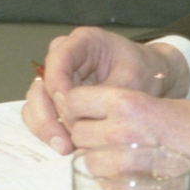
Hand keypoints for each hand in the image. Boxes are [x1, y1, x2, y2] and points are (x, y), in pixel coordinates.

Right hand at [22, 28, 189, 152]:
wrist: (153, 78)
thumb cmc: (145, 73)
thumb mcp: (132, 82)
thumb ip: (104, 97)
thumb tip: (77, 123)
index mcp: (84, 41)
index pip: (58, 60)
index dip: (58, 85)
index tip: (69, 111)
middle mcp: (65, 56)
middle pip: (41, 84)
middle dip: (48, 115)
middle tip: (63, 141)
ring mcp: (58, 76)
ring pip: (36, 101)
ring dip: (45, 126)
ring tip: (65, 148)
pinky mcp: (56, 96)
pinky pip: (41, 113)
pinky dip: (49, 129)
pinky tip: (65, 146)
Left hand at [50, 85, 189, 189]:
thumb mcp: (171, 104)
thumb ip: (135, 105)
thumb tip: (110, 109)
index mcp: (129, 105)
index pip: (75, 101)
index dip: (78, 104)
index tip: (85, 109)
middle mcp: (117, 134)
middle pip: (77, 132)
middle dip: (88, 131)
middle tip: (109, 133)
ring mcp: (118, 167)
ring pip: (86, 159)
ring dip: (98, 156)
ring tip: (124, 154)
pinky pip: (102, 182)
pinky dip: (111, 177)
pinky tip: (135, 172)